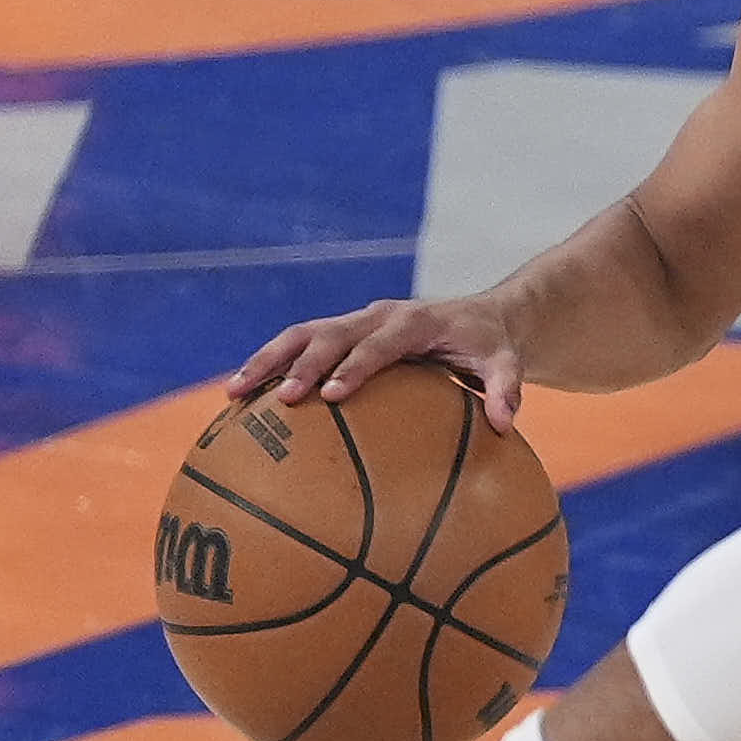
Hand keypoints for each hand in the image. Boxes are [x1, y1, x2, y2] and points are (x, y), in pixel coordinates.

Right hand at [229, 295, 530, 430]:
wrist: (479, 317)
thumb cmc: (490, 346)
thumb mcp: (507, 363)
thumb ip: (506, 388)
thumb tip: (505, 424)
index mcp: (412, 322)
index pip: (378, 344)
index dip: (354, 366)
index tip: (331, 396)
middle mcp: (376, 316)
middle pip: (328, 335)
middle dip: (300, 365)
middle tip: (276, 398)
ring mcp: (354, 321)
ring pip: (301, 334)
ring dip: (267, 360)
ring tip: (233, 393)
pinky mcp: (341, 332)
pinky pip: (299, 345)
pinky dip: (269, 364)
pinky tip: (241, 398)